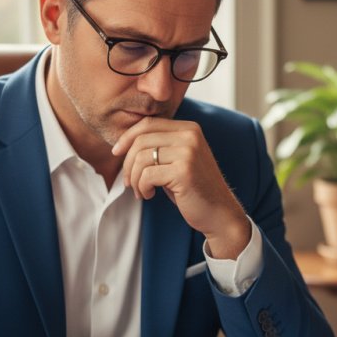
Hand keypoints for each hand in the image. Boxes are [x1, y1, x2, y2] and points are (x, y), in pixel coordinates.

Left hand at [112, 117, 250, 259]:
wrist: (219, 213)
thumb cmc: (193, 189)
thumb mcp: (177, 161)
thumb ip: (160, 146)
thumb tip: (124, 141)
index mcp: (189, 129)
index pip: (148, 123)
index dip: (127, 137)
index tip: (117, 153)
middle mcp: (190, 136)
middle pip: (141, 140)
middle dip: (128, 163)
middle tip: (129, 182)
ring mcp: (188, 152)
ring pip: (141, 158)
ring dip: (134, 179)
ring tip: (141, 191)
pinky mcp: (184, 171)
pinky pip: (147, 175)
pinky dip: (142, 188)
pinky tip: (150, 195)